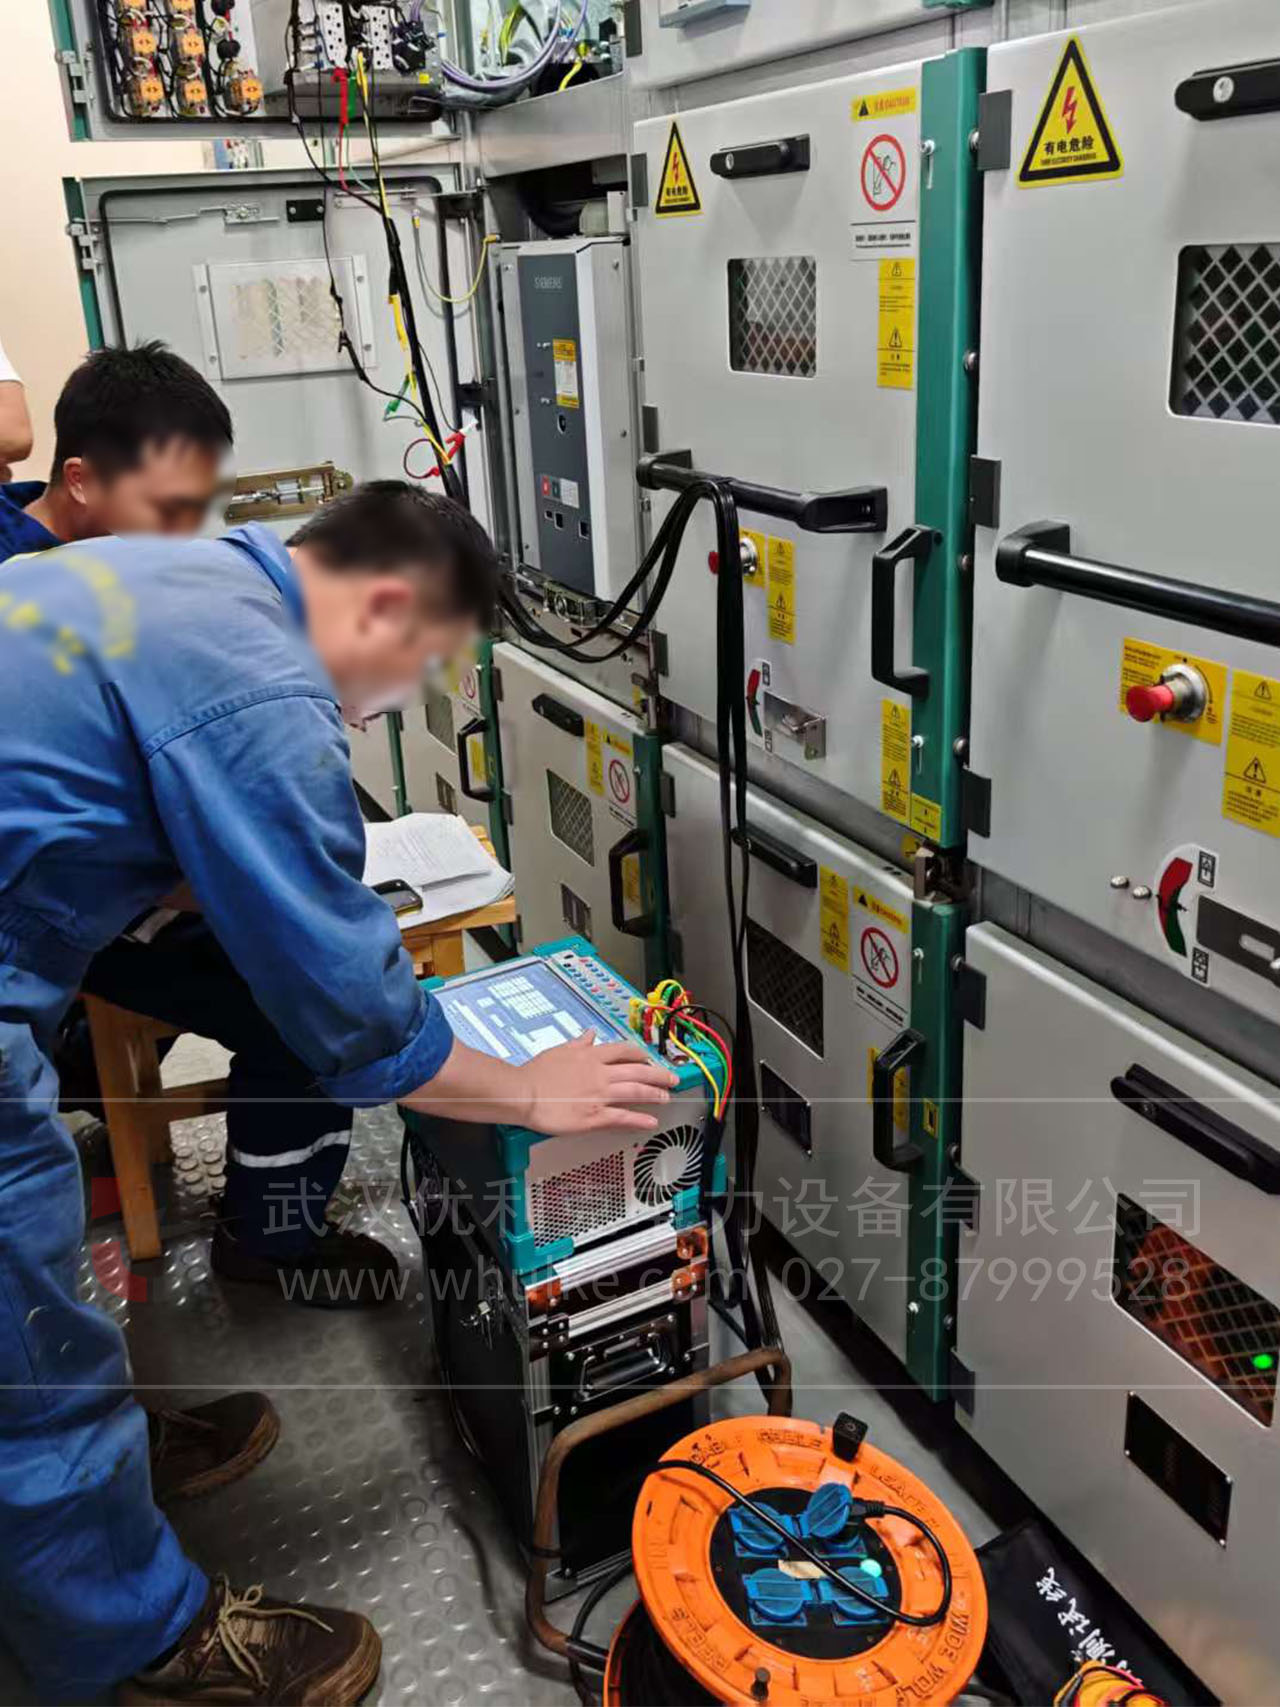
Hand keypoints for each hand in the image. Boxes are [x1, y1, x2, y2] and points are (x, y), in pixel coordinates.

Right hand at [520, 1031, 677, 1134]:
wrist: (522, 1092)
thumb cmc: (535, 1073)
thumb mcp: (559, 1050)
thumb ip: (578, 1043)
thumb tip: (590, 1034)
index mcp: (591, 1056)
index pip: (624, 1051)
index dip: (641, 1055)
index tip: (649, 1059)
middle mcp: (600, 1074)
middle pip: (638, 1071)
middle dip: (659, 1075)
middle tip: (672, 1079)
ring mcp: (599, 1095)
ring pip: (636, 1092)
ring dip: (655, 1095)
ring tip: (666, 1097)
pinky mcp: (594, 1116)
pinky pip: (622, 1117)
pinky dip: (639, 1119)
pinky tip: (651, 1121)